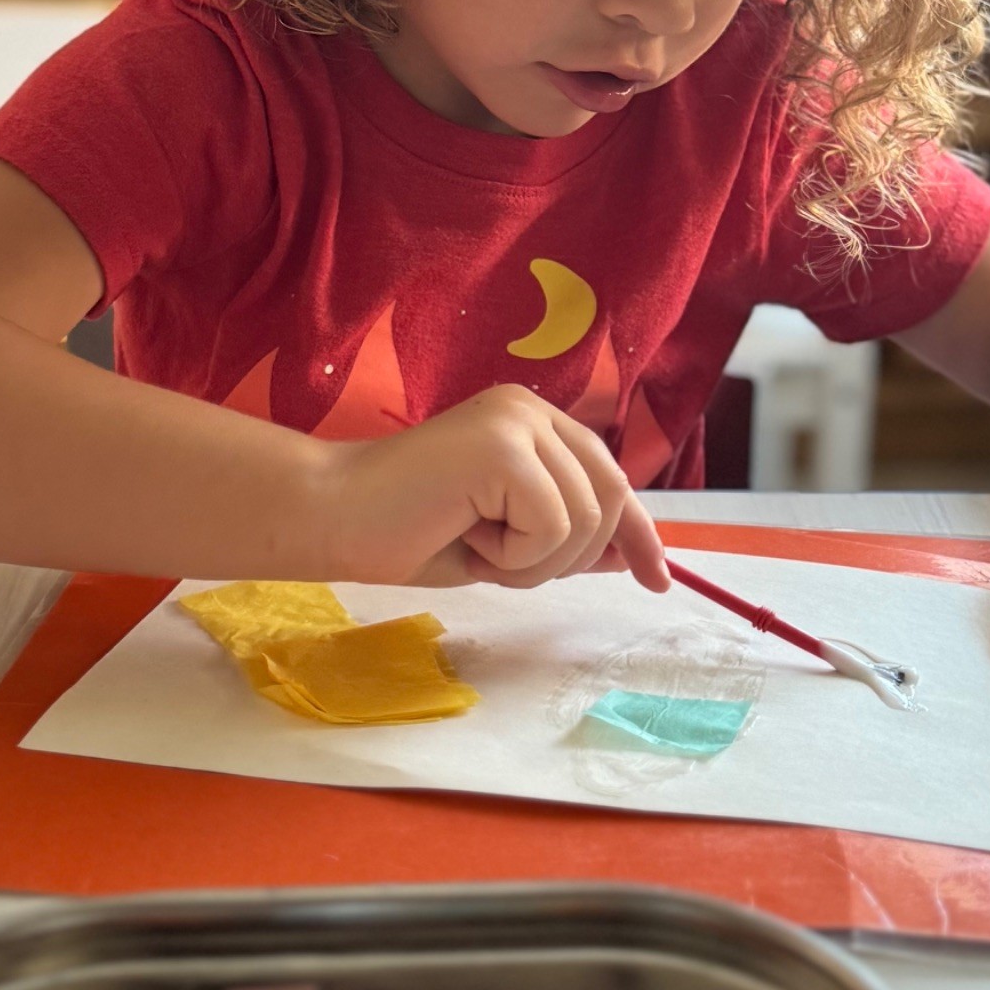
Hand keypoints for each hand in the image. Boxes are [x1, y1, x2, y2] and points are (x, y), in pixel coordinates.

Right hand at [308, 385, 672, 592]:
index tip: (658, 580)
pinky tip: (466, 536)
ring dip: (534, 561)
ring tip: (477, 548)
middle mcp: (531, 409)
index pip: (611, 478)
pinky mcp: (502, 444)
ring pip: (585, 518)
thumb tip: (632, 555)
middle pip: (610, 498)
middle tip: (503, 564)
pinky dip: (514, 555)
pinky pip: (551, 524)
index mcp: (533, 422)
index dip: (638, 532)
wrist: (331, 519)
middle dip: (571, 556)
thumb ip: (565, 538)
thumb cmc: (404, 532)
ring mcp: (518, 420)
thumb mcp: (505, 542)